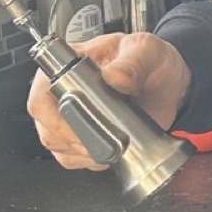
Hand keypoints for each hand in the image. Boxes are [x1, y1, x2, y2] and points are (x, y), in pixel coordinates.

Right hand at [27, 32, 192, 170]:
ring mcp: (72, 115)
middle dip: (72, 140)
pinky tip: (107, 153)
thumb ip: (134, 61)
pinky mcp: (83, 135)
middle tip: (102, 142)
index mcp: (71, 64)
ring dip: (81, 153)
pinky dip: (88, 160)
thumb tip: (114, 76)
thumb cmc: (153, 62)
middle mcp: (64, 90)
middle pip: (46, 124)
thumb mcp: (149, 51)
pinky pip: (71, 156)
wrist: (169, 86)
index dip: (54, 116)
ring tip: (110, 147)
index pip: (42, 93)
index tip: (80, 127)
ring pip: (57, 144)